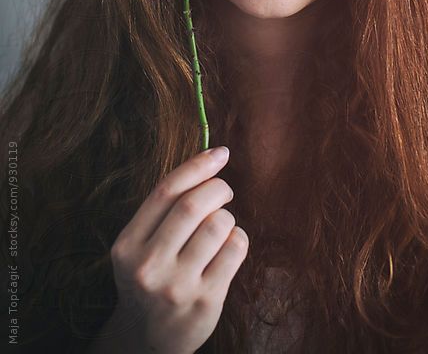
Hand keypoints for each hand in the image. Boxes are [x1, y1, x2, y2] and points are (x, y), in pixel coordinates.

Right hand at [108, 146, 247, 353]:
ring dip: (227, 216)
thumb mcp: (140, 245)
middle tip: (224, 191)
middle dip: (218, 188)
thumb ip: (164, 209)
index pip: (165, 191)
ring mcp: (177, 286)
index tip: (220, 152)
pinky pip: (235, 250)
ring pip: (218, 225)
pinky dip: (238, 237)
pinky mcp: (205, 302)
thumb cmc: (151, 277)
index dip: (197, 166)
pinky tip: (230, 244)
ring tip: (223, 224)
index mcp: (127, 245)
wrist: (146, 340)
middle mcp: (148, 266)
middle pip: (194, 205)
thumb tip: (210, 160)